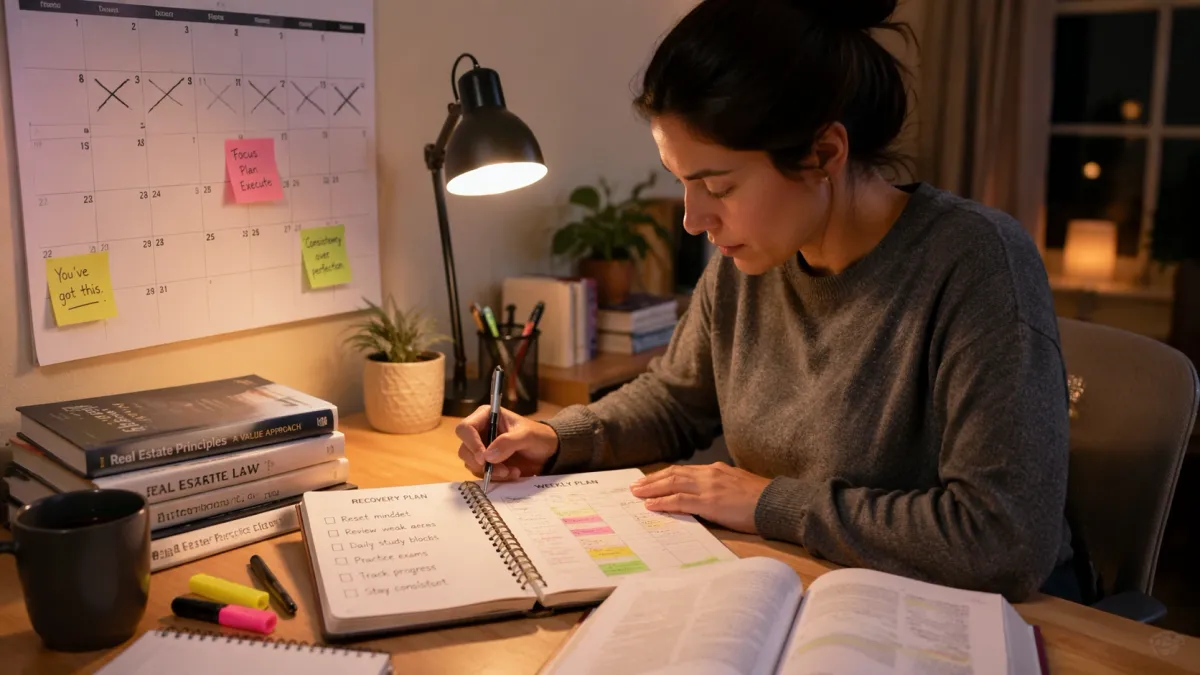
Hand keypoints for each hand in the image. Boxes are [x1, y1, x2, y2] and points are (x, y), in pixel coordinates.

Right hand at [455, 405, 558, 481]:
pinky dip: (496, 477)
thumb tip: (488, 456)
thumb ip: (508, 442)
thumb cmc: (538, 436)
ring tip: (511, 471)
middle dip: (481, 463)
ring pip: (472, 464)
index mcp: (486, 416)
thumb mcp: (527, 436)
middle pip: (465, 449)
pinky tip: (512, 473)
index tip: (484, 458)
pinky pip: (481, 474)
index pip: (466, 428)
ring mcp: (482, 449)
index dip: (471, 443)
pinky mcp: (486, 463)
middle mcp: (480, 432)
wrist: (547, 453)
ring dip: (491, 472)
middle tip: (501, 469)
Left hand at [630, 463, 771, 533]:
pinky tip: (651, 505)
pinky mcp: (710, 502)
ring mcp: (709, 487)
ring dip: (652, 489)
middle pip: (673, 474)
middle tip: (635, 486)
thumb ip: (720, 487)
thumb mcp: (738, 486)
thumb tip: (704, 497)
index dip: (665, 475)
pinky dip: (663, 502)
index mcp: (716, 470)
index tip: (651, 480)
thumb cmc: (761, 500)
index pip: (684, 471)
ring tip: (637, 494)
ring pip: (672, 484)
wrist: (776, 503)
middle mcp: (710, 474)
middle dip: (652, 480)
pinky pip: (680, 501)